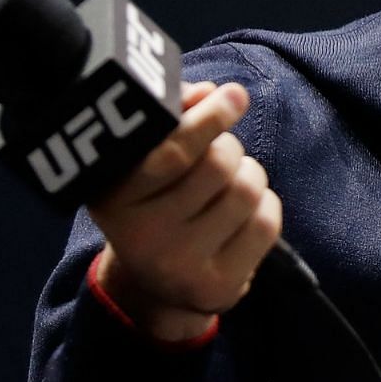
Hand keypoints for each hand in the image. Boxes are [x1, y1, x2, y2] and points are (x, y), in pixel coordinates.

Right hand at [86, 80, 281, 342]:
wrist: (156, 282)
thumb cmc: (158, 197)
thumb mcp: (147, 157)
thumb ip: (174, 115)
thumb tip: (211, 94)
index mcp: (113, 195)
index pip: (174, 151)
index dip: (211, 118)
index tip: (234, 95)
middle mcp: (140, 236)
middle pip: (219, 165)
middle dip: (230, 147)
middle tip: (221, 153)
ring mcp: (179, 267)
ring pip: (248, 191)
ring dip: (250, 175)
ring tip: (230, 184)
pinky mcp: (217, 288)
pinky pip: (266, 224)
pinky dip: (265, 206)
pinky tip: (241, 216)